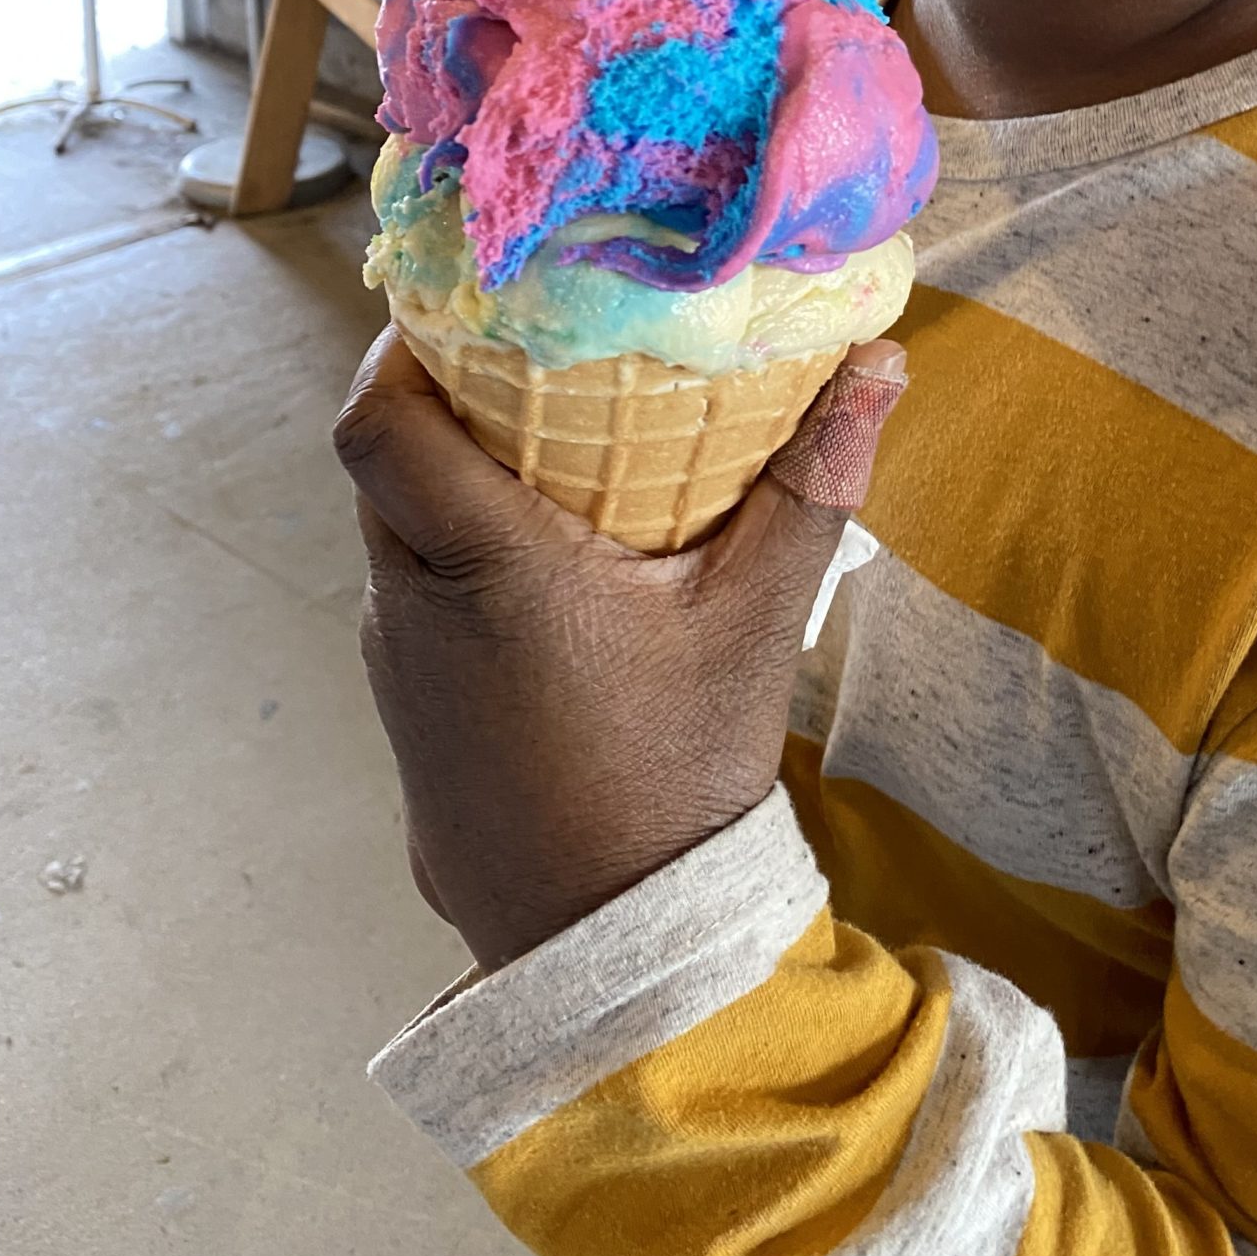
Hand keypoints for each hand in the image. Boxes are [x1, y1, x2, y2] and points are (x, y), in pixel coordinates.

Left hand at [333, 327, 905, 970]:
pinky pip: (411, 598)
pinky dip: (456, 558)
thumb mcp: (757, 624)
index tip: (466, 305)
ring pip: (394, 531)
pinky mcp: (406, 714)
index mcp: (483, 568)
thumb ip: (810, 487)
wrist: (613, 950)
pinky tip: (549, 569)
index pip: (378, 422)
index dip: (399, 346)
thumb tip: (879, 366)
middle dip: (444, 399)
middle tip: (531, 363)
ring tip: (551, 456)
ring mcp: (396, 667)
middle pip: (385, 460)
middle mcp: (411, 607)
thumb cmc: (677, 782)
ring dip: (452, 483)